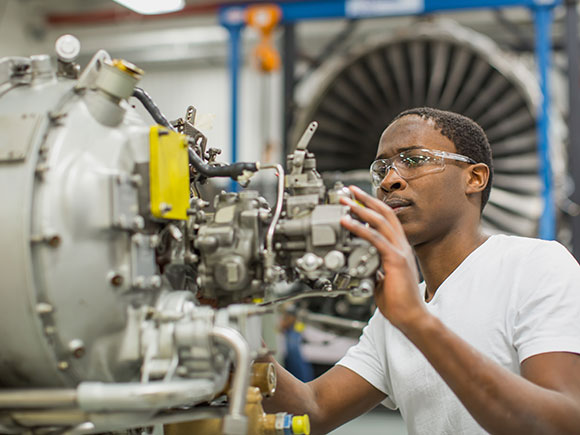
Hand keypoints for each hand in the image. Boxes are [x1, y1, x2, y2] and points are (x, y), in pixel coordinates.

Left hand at [340, 186, 427, 333]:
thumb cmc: (398, 301)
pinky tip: (347, 222)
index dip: (372, 206)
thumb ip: (374, 267)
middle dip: (366, 200)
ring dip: (360, 209)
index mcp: (398, 248)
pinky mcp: (395, 260)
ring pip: (380, 222)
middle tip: (349, 190)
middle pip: (384, 213)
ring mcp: (399, 252)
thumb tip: (362, 263)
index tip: (357, 198)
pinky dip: (359, 228)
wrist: (411, 317)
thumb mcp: (381, 278)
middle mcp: (401, 246)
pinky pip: (375, 239)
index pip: (386, 219)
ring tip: (344, 201)